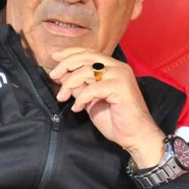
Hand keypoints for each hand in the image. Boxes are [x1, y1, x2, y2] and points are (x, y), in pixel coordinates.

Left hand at [49, 47, 164, 168]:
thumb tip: (61, 74)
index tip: (54, 57)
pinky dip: (81, 98)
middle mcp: (118, 67)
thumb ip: (79, 85)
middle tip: (53, 75)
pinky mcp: (120, 87)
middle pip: (86, 57)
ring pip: (86, 70)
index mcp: (112, 67)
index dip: (70, 52)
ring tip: (61, 97)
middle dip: (66, 64)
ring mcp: (120, 75)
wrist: (135, 136)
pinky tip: (77, 108)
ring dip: (69, 83)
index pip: (89, 53)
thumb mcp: (90, 99)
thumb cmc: (115, 119)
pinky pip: (93, 88)